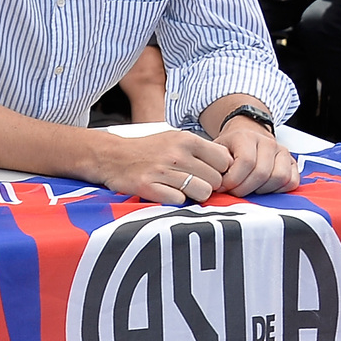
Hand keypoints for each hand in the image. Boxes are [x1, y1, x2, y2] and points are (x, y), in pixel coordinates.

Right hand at [95, 128, 233, 206]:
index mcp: (186, 139)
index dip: (221, 170)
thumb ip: (201, 150)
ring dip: (195, 195)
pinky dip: (175, 200)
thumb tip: (229, 168)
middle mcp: (177, 154)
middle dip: (208, 185)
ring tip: (182, 190)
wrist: (111, 156)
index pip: (225, 160)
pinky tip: (165, 193)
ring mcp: (162, 171)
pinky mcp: (148, 187)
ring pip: (203, 192)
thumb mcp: (175, 139)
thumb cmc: (148, 150)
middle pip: (216, 179)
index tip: (210, 174)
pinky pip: (179, 201)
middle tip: (193, 184)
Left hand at [213, 116, 298, 197]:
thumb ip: (215, 165)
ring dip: (262, 190)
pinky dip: (278, 190)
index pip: (246, 162)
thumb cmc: (230, 147)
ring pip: (279, 178)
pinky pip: (291, 182)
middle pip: (262, 173)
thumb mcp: (216, 151)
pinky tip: (263, 189)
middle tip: (234, 192)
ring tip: (248, 190)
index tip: (223, 187)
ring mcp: (282, 152)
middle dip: (245, 189)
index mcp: (246, 137)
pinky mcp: (292, 163)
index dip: (233, 179)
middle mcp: (268, 142)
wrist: (246, 135)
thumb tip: (214, 184)